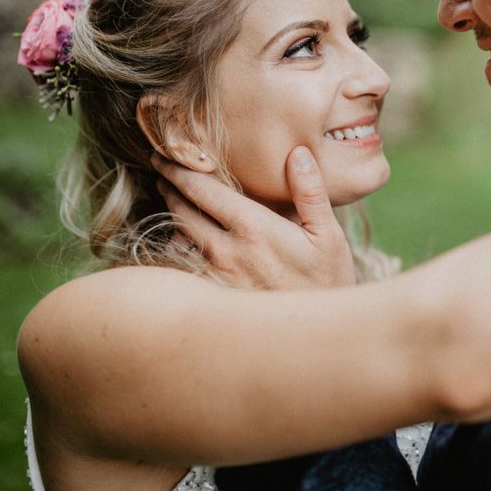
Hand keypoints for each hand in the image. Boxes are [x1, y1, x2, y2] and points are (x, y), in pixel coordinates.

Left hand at [152, 147, 355, 288]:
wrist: (316, 337)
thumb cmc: (327, 282)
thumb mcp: (328, 235)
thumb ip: (311, 192)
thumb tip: (298, 153)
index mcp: (253, 228)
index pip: (201, 190)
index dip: (178, 169)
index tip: (164, 156)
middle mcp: (226, 252)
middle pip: (181, 211)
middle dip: (169, 189)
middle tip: (163, 175)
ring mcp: (215, 278)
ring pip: (175, 240)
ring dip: (170, 220)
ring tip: (170, 205)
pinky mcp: (211, 299)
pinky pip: (181, 269)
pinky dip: (176, 250)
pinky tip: (181, 243)